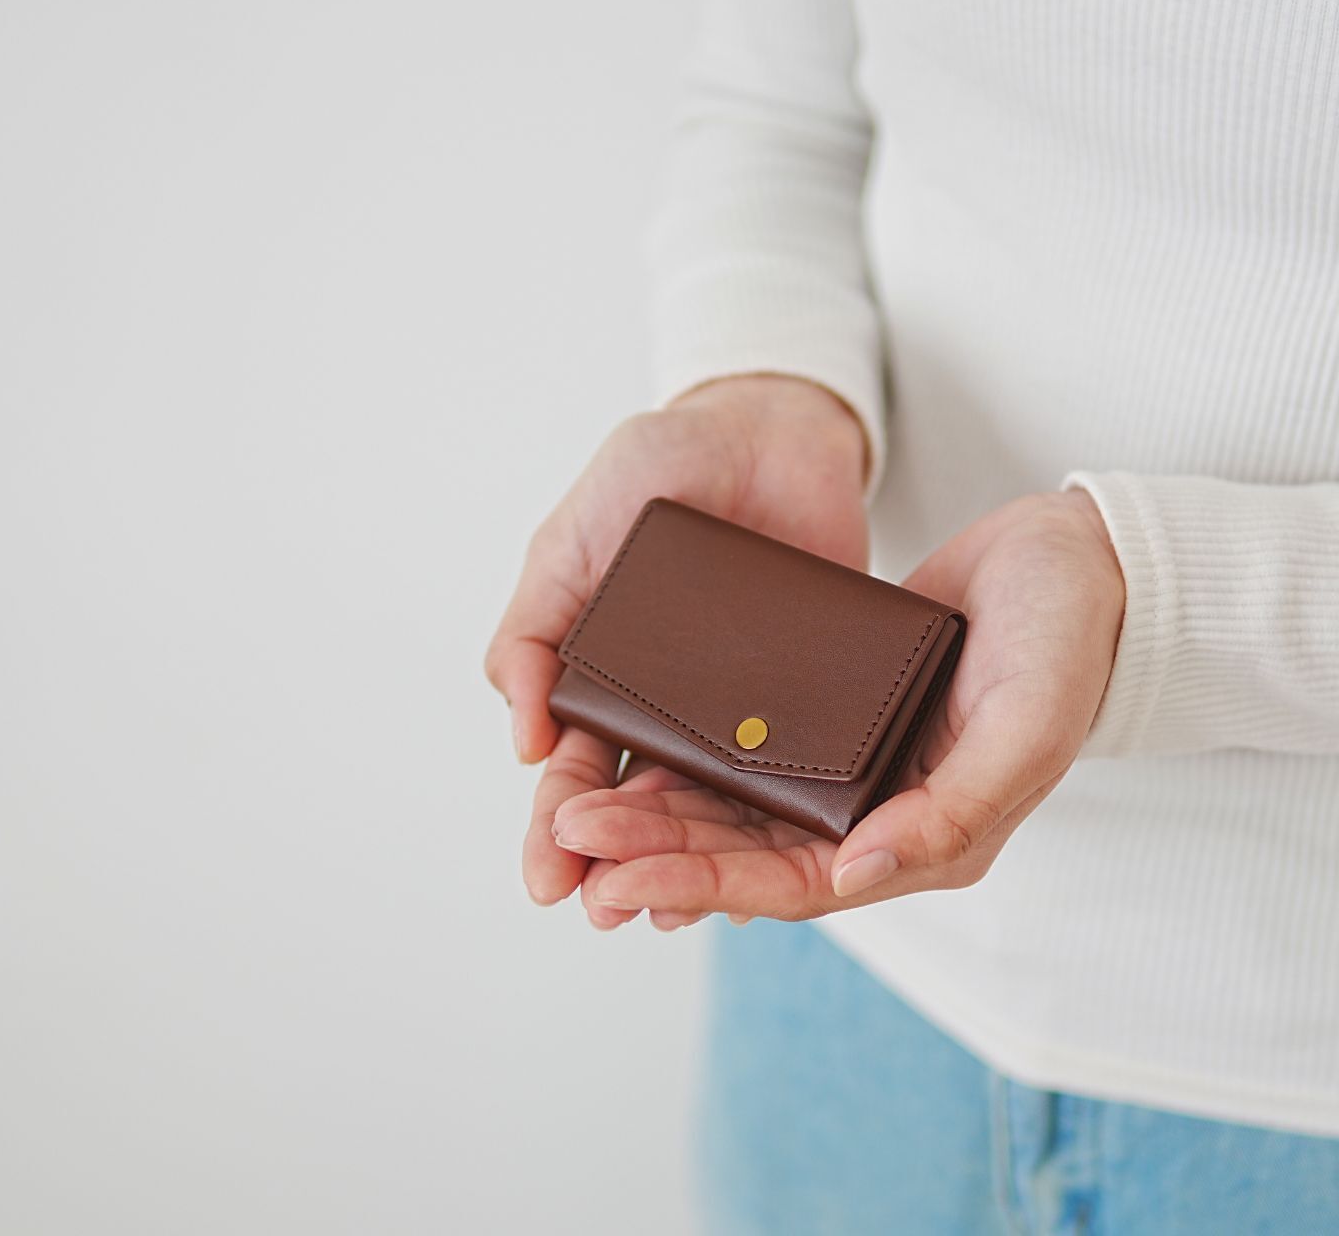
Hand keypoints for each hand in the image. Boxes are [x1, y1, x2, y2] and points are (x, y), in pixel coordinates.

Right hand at [484, 375, 869, 908]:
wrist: (769, 425)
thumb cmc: (658, 468)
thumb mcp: (575, 538)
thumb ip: (537, 626)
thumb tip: (525, 738)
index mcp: (603, 676)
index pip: (575, 768)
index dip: (557, 823)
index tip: (547, 879)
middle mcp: (670, 707)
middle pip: (639, 804)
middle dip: (613, 862)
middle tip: (602, 912)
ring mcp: (742, 709)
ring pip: (713, 804)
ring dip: (689, 862)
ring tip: (674, 910)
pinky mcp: (814, 696)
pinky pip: (797, 769)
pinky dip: (781, 819)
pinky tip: (775, 864)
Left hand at [549, 491, 1124, 923]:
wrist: (1082, 563)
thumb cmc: (1068, 647)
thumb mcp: (1025, 729)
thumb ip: (950, 812)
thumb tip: (853, 876)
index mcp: (923, 840)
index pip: (793, 885)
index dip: (702, 883)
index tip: (617, 875)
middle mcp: (880, 818)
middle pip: (746, 852)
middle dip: (655, 849)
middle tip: (569, 834)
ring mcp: (856, 767)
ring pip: (737, 807)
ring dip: (659, 810)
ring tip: (575, 805)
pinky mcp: (838, 714)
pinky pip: (750, 748)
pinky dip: (692, 756)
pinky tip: (632, 750)